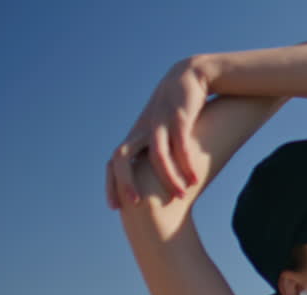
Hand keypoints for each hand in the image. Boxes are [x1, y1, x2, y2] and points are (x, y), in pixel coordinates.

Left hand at [106, 57, 208, 208]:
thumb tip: (158, 181)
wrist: (190, 75)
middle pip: (122, 156)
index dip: (111, 183)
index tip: (114, 208)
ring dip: (166, 177)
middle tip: (136, 204)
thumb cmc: (177, 110)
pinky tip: (195, 179)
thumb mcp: (163, 131)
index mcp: (136, 135)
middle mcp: (142, 130)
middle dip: (126, 181)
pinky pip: (180, 143)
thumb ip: (158, 153)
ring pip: (156, 153)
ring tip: (179, 196)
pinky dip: (185, 162)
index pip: (114, 161)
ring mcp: (159, 122)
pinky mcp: (180, 117)